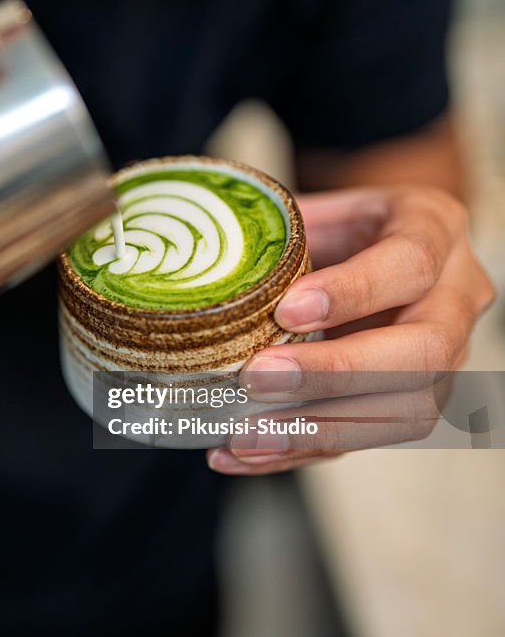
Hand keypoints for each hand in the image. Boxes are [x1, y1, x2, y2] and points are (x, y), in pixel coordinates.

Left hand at [208, 185, 494, 474]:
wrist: (375, 247)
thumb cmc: (340, 226)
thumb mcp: (318, 208)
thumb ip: (278, 232)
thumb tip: (206, 259)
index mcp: (435, 230)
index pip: (411, 265)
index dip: (352, 292)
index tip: (286, 311)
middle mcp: (456, 299)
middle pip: (422, 352)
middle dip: (334, 373)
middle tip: (256, 378)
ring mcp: (446, 360)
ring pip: (407, 412)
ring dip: (318, 429)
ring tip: (245, 435)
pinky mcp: (412, 404)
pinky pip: (366, 441)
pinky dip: (299, 452)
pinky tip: (246, 454)